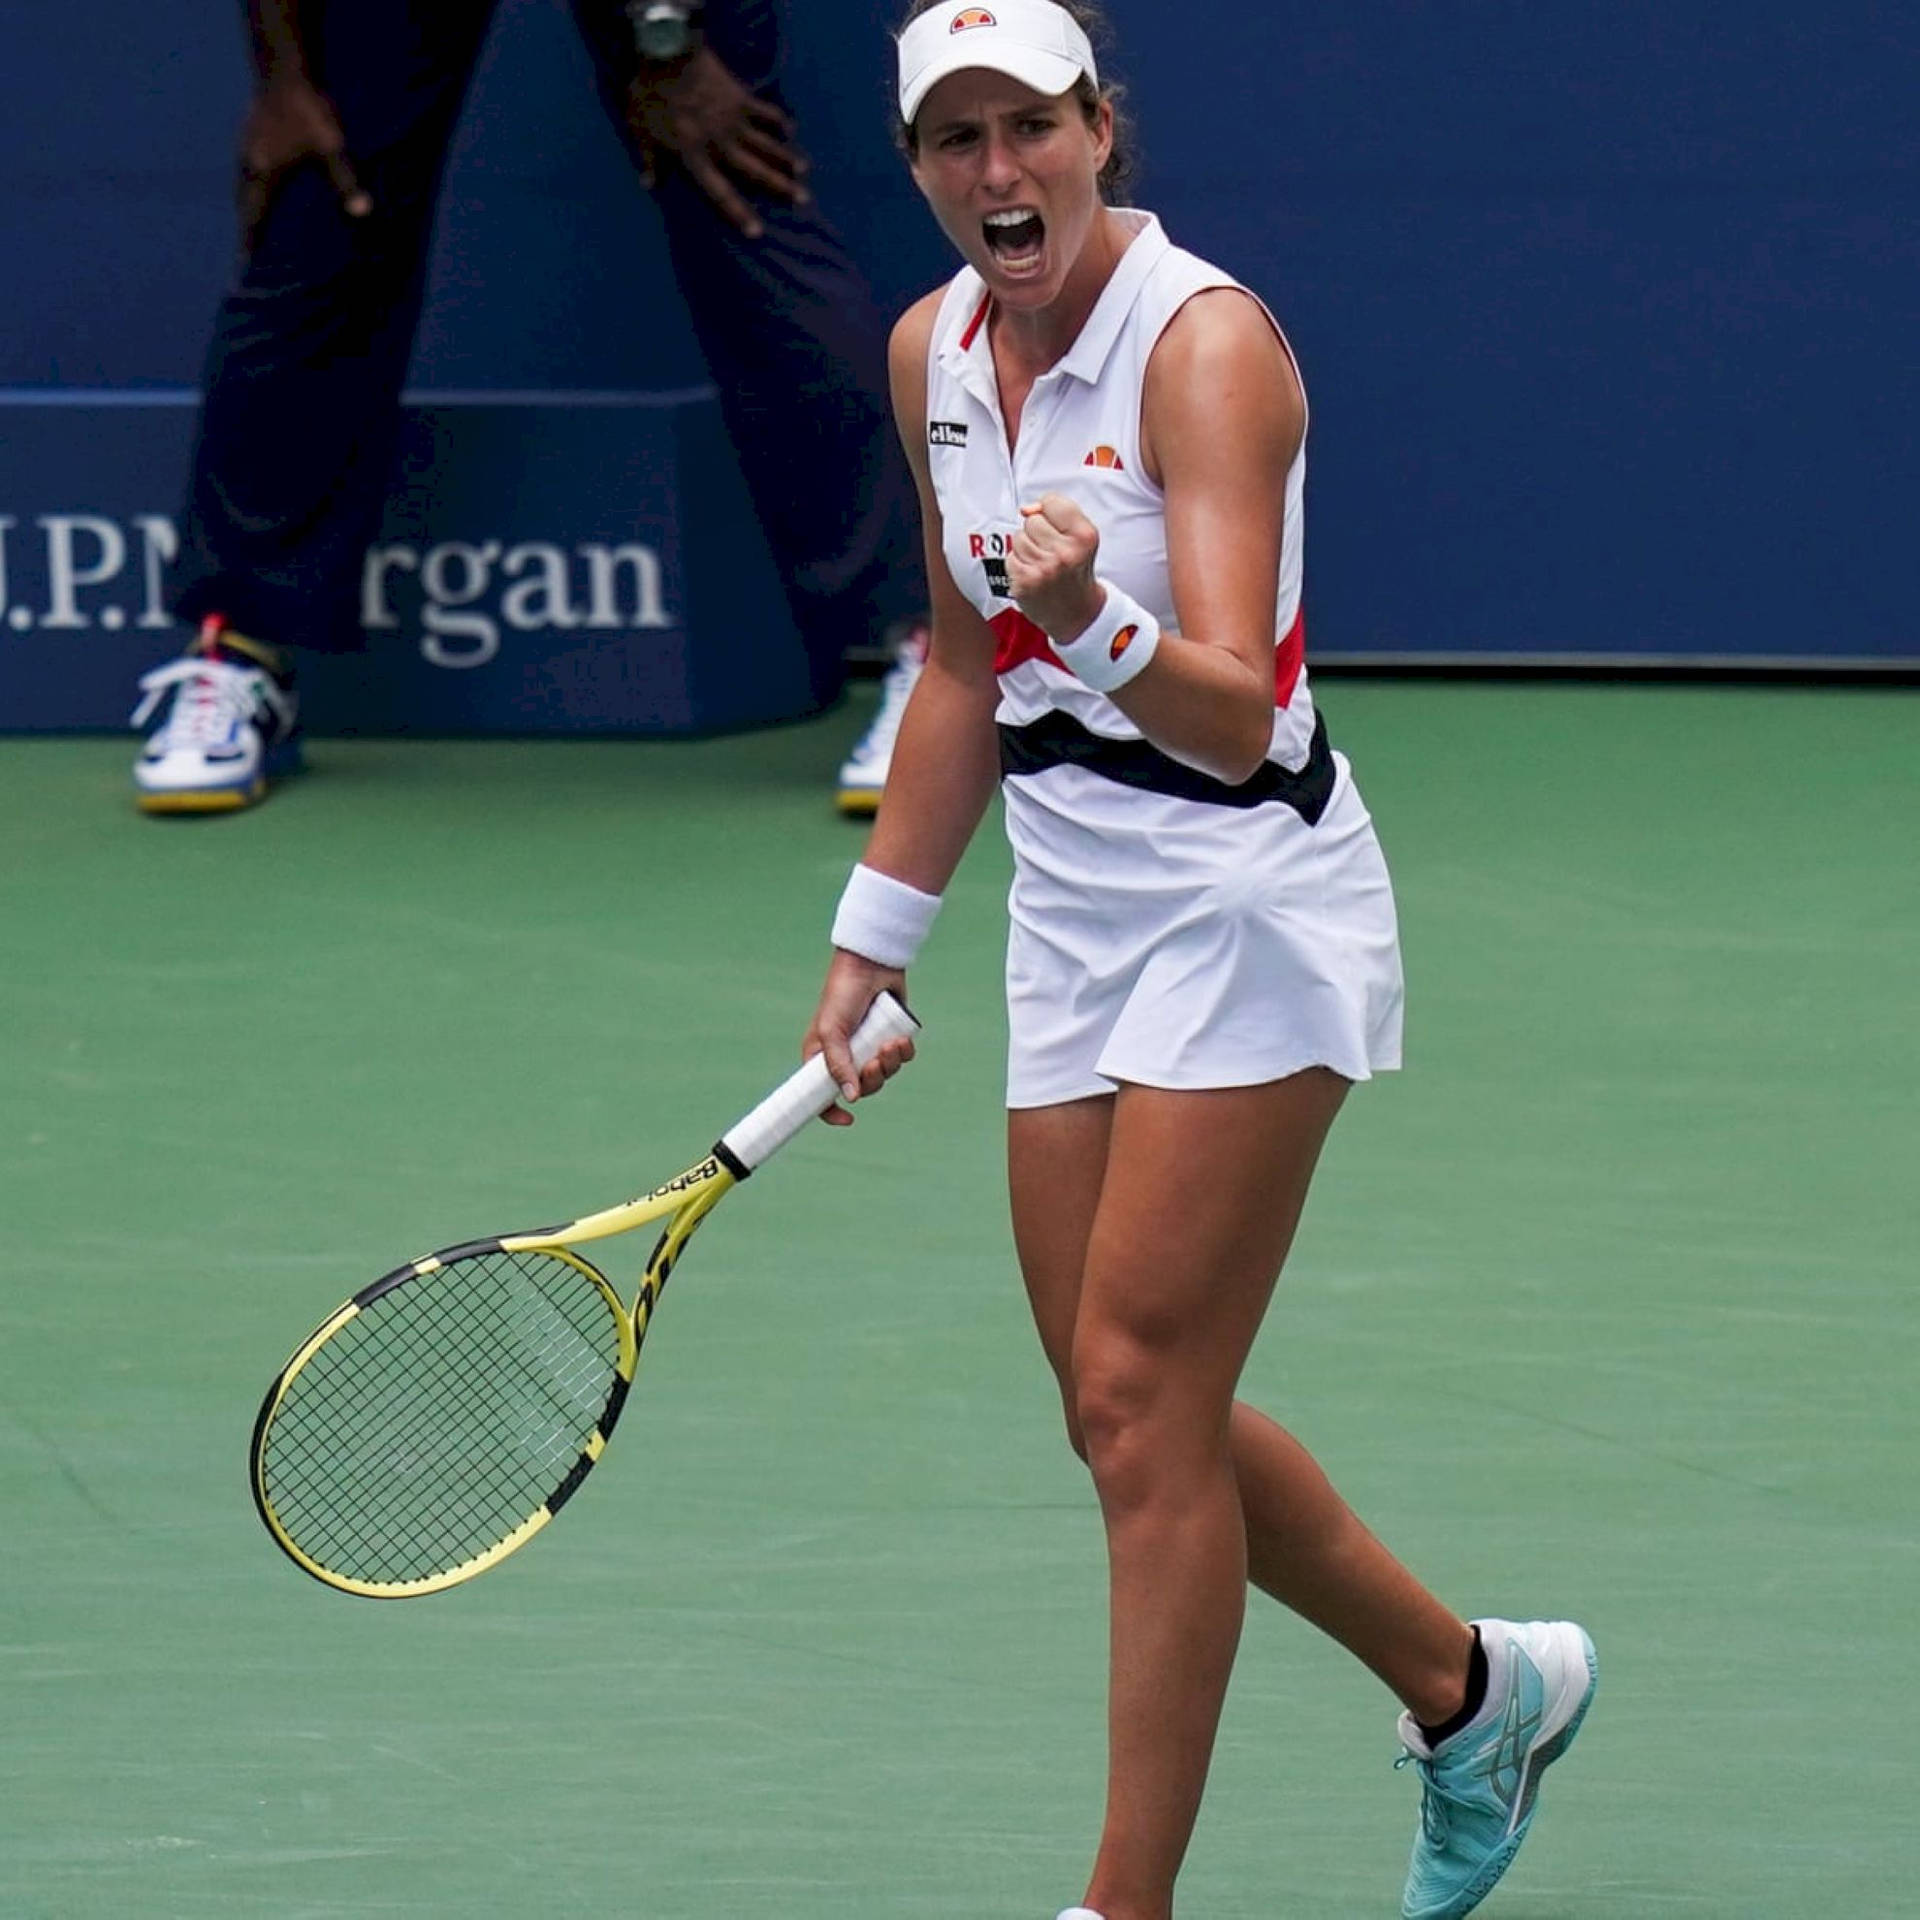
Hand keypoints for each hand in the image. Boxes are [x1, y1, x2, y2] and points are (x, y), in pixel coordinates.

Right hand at [237, 77, 369, 253]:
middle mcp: (249, 166)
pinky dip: (254, 195)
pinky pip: (249, 178)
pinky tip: (265, 201)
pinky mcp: (251, 141)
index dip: (249, 247)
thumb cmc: (309, 110)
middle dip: (248, 236)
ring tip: (254, 238)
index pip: (253, 220)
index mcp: (263, 174)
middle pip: (244, 210)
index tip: (243, 272)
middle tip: (249, 262)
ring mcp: (247, 152)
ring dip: (249, 215)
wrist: (286, 70)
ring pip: (244, 193)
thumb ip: (346, 180)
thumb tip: (364, 212)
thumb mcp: (331, 146)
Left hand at [625, 46, 809, 238]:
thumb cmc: (649, 91)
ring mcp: (733, 120)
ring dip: (786, 157)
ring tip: (804, 171)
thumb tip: (649, 184)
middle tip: (804, 200)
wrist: (666, 50)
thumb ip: (649, 157)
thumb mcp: (639, 127)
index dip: (738, 213)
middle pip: (754, 171)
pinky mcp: (741, 98)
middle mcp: (720, 143)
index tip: (757, 232)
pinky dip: (778, 120)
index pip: (719, 192)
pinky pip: (764, 112)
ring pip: (766, 144)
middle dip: (780, 186)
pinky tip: (792, 129)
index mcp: (695, 155)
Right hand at [804, 951, 914, 1126]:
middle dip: (873, 1079)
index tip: (848, 1119)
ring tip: (892, 1044)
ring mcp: (869, 1046)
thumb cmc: (842, 994)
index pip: (823, 1094)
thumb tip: (850, 1098)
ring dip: (891, 1064)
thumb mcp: (832, 1030)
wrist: (872, 964)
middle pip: (862, 1088)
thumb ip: (839, 1065)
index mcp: (823, 1057)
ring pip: (885, 1074)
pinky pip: (901, 1058)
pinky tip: (902, 1039)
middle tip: (876, 1061)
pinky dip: (904, 1053)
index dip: (831, 1111)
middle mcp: (846, 1055)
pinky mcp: (891, 1036)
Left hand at [1008, 493, 1104, 643]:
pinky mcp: (1025, 582)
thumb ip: (1058, 512)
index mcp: (1084, 536)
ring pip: (1019, 538)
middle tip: (1051, 553)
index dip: (1050, 513)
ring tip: (1042, 564)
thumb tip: (1025, 509)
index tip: (1059, 530)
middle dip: (1038, 533)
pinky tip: (1033, 575)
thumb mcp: (1080, 536)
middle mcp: (1065, 552)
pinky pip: (1011, 557)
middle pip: (1032, 520)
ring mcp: (1044, 569)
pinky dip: (1019, 565)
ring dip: (1026, 549)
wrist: (1076, 612)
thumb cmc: (1075, 569)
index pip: (1052, 502)